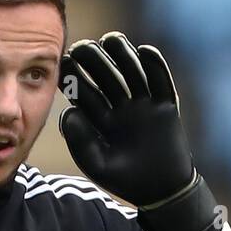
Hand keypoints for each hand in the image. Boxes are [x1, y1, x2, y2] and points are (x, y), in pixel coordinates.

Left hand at [58, 31, 195, 207]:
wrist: (161, 191)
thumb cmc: (126, 180)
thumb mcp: (97, 164)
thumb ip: (80, 141)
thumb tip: (68, 112)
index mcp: (102, 119)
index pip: (86, 93)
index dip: (75, 78)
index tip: (63, 63)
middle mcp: (122, 107)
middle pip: (107, 76)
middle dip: (94, 61)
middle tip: (82, 47)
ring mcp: (145, 104)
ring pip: (133, 73)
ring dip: (123, 55)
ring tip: (111, 40)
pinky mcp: (166, 106)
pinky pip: (161, 81)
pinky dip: (155, 65)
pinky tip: (144, 51)